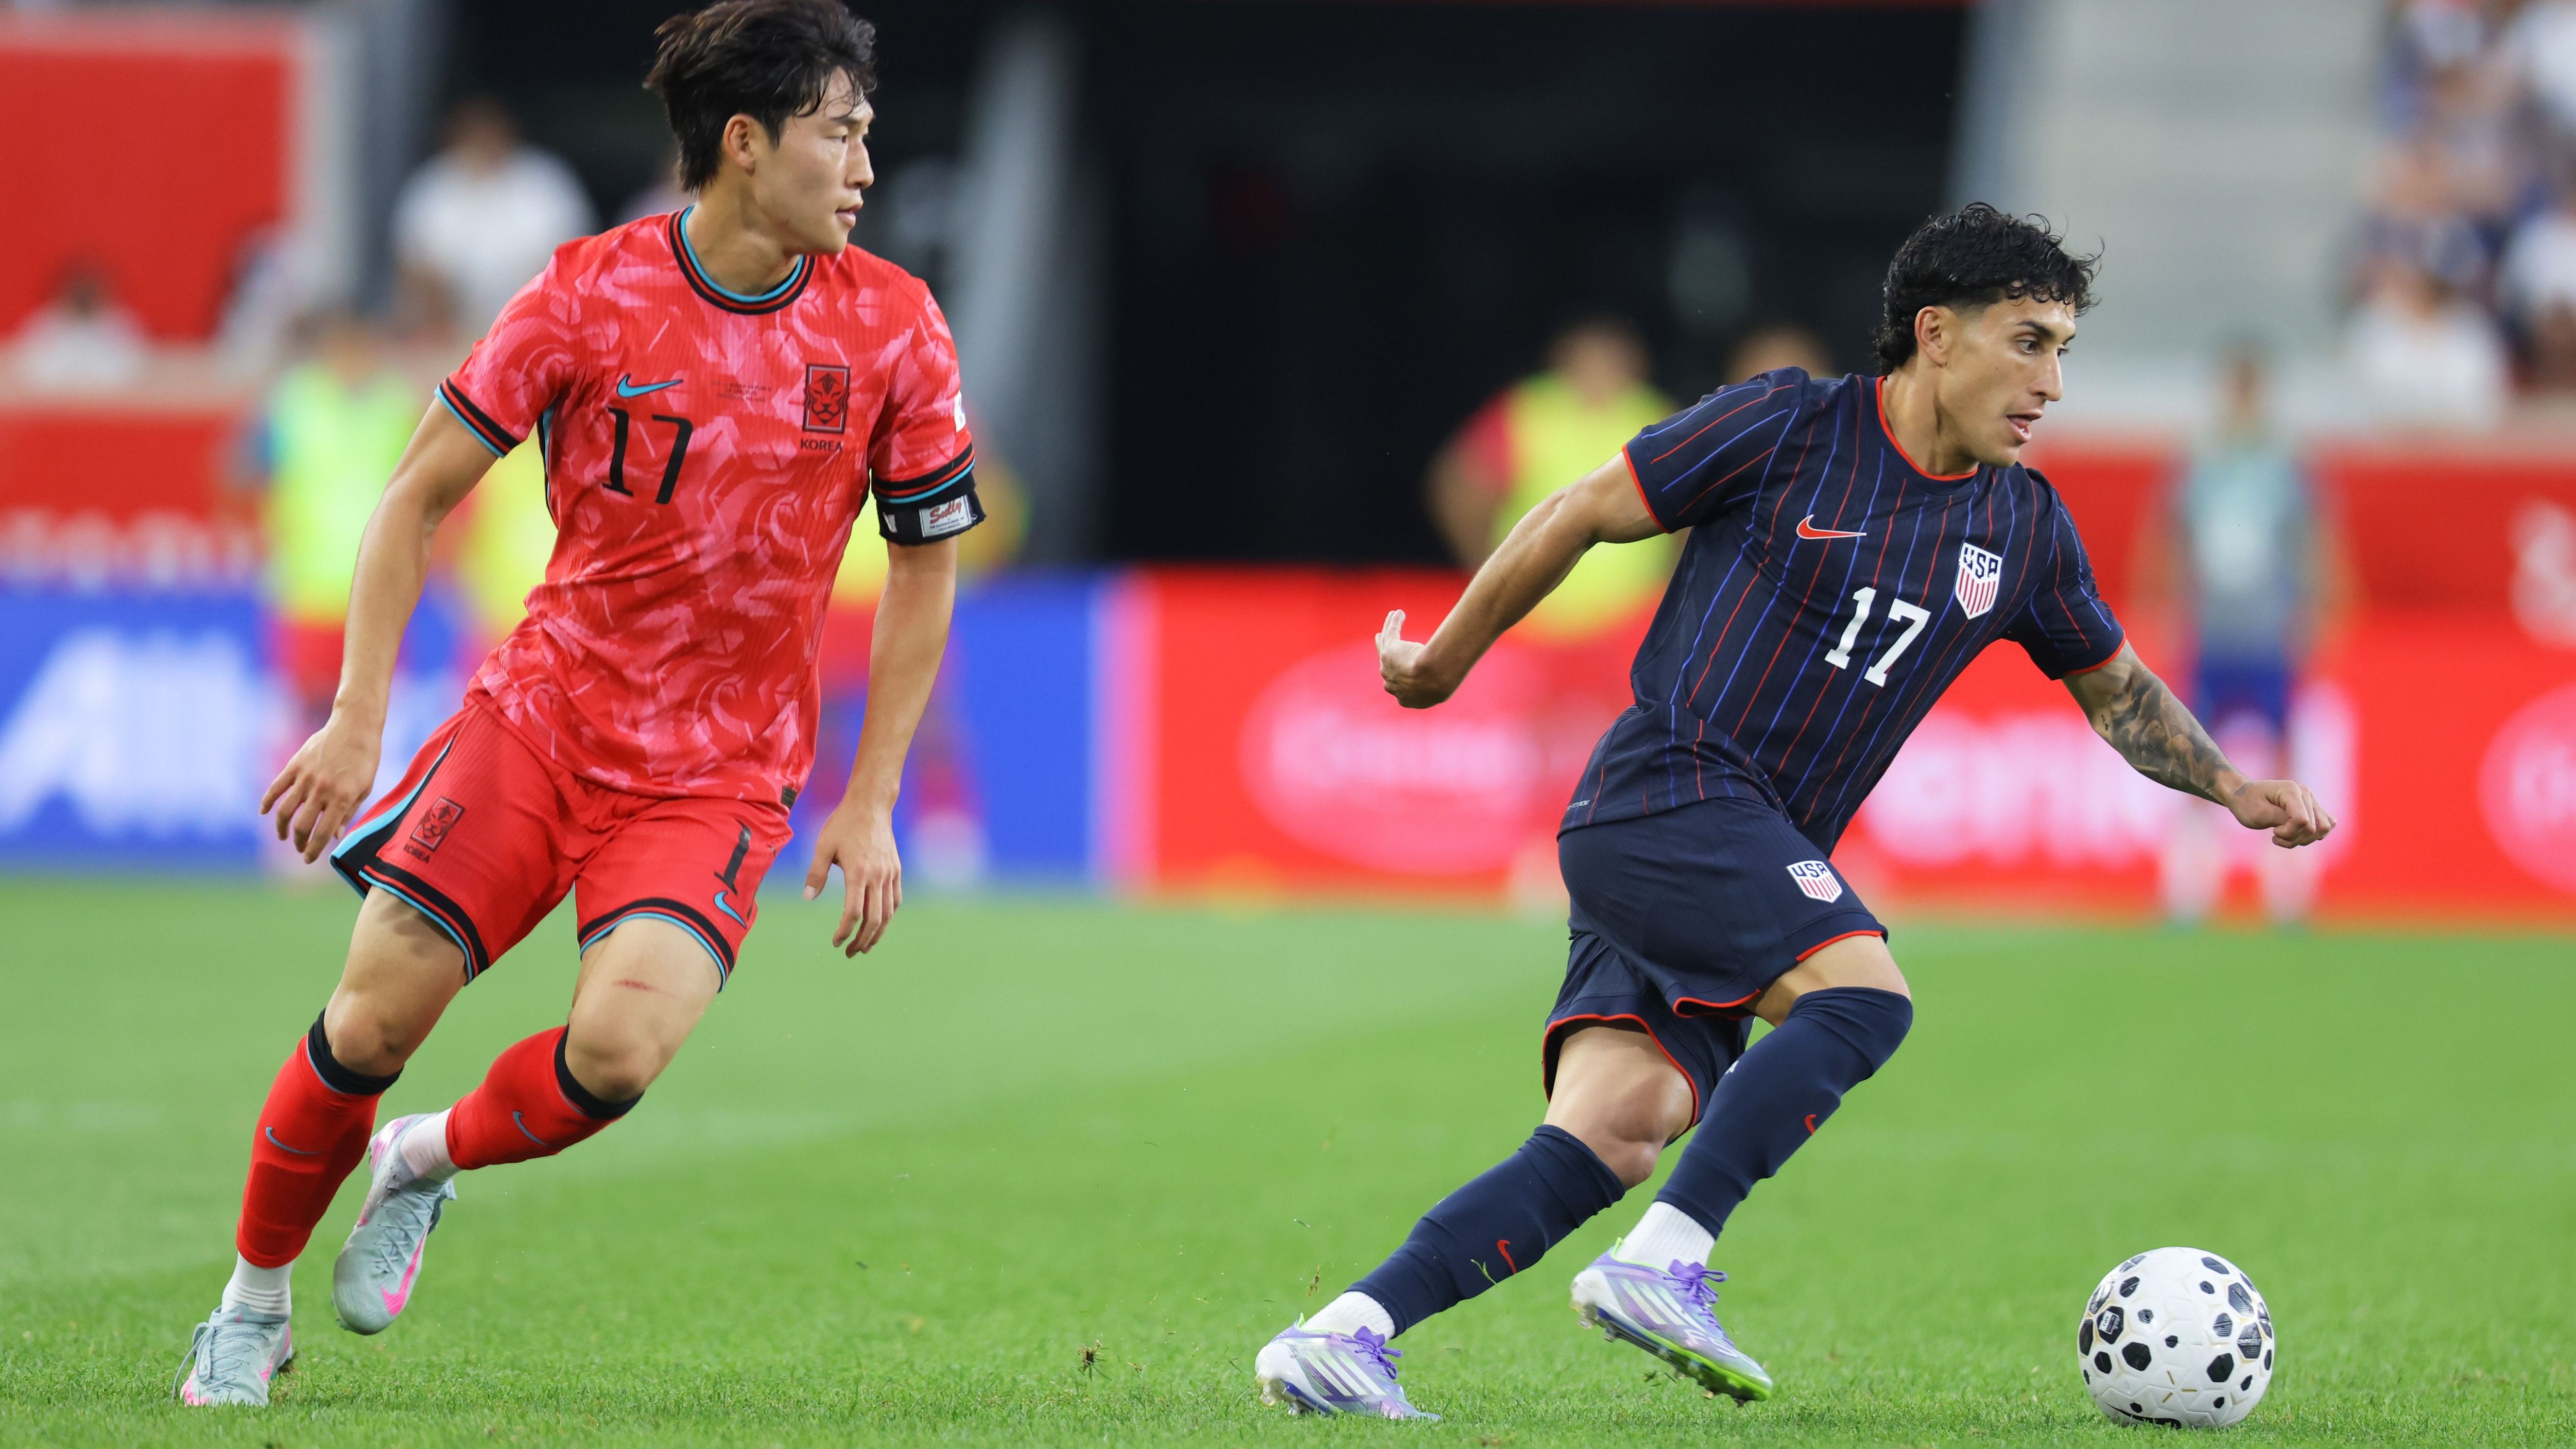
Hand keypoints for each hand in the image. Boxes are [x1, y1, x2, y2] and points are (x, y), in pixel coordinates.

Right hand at [260, 711, 381, 862]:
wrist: (354, 726)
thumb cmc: (365, 759)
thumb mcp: (364, 788)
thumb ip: (348, 812)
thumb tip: (335, 837)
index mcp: (343, 797)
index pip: (323, 833)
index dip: (313, 850)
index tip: (308, 859)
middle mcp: (322, 790)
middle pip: (302, 826)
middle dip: (298, 842)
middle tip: (299, 848)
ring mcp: (306, 777)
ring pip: (285, 810)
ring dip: (281, 828)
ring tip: (283, 836)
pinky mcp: (295, 765)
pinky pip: (276, 788)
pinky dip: (267, 802)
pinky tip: (264, 813)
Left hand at [803, 803, 901, 956]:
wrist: (871, 805)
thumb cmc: (844, 824)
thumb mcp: (823, 846)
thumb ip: (816, 873)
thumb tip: (807, 897)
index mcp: (858, 872)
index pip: (854, 912)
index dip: (845, 931)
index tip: (836, 942)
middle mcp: (877, 876)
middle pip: (874, 919)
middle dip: (862, 941)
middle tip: (850, 953)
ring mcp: (890, 874)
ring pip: (888, 913)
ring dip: (877, 934)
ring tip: (865, 946)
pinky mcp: (896, 870)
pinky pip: (895, 900)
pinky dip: (888, 916)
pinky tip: (879, 924)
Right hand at [1377, 610, 1456, 708]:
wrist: (1432, 679)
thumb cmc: (1441, 686)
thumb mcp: (1441, 690)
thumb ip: (1440, 687)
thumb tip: (1451, 683)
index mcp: (1405, 699)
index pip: (1400, 685)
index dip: (1401, 675)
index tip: (1403, 667)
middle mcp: (1391, 684)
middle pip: (1386, 664)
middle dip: (1384, 652)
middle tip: (1382, 641)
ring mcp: (1387, 666)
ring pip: (1386, 644)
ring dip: (1390, 629)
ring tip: (1393, 617)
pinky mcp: (1389, 650)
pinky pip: (1390, 633)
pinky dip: (1394, 622)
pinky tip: (1399, 613)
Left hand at [2223, 778, 2335, 847]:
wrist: (2243, 795)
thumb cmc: (2247, 804)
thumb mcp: (2260, 815)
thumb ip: (2283, 820)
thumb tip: (2308, 825)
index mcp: (2291, 790)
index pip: (2302, 821)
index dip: (2289, 832)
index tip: (2273, 831)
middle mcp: (2305, 793)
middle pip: (2314, 827)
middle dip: (2294, 838)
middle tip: (2275, 834)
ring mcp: (2311, 800)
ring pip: (2322, 829)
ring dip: (2302, 839)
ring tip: (2282, 835)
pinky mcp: (2313, 809)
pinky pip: (2323, 827)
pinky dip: (2309, 836)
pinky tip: (2293, 834)